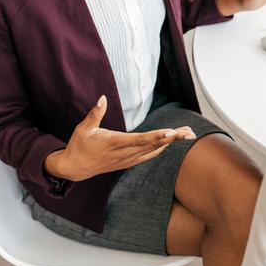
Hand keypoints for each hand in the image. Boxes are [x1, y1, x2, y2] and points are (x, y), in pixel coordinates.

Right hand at [44, 95, 195, 181]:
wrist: (75, 167)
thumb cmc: (79, 145)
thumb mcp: (83, 128)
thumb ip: (95, 114)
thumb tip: (103, 98)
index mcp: (115, 143)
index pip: (140, 139)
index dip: (157, 136)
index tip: (172, 133)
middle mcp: (125, 153)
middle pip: (154, 144)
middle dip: (173, 138)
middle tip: (190, 132)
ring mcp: (128, 159)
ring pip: (154, 150)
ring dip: (171, 142)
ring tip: (188, 133)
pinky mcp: (128, 162)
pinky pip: (149, 155)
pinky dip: (161, 148)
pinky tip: (171, 142)